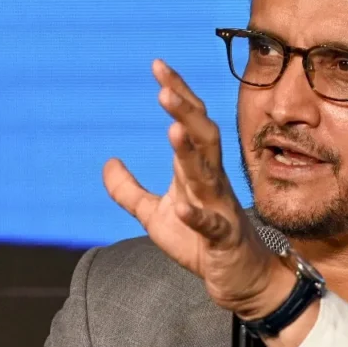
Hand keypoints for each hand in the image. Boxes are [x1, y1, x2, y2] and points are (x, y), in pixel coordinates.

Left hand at [103, 60, 291, 318]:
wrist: (240, 279)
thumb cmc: (200, 242)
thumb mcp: (155, 215)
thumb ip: (128, 190)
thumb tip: (108, 161)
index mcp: (196, 171)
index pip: (189, 123)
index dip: (177, 94)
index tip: (159, 67)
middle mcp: (211, 182)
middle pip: (203, 138)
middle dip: (185, 113)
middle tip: (164, 89)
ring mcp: (219, 208)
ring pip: (207, 174)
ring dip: (190, 153)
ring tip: (173, 130)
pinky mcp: (221, 238)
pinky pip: (211, 224)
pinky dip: (198, 215)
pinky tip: (184, 208)